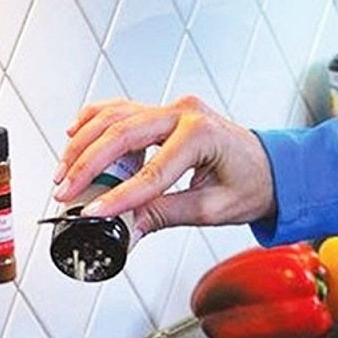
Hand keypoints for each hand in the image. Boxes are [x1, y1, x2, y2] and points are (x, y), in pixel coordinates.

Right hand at [52, 96, 275, 236]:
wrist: (273, 168)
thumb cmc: (253, 183)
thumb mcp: (212, 208)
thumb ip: (165, 215)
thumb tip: (126, 229)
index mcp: (202, 134)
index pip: (149, 172)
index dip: (117, 196)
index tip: (92, 213)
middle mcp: (184, 113)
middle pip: (121, 136)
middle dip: (87, 165)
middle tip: (64, 191)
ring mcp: (172, 108)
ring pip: (114, 117)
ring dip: (83, 143)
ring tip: (64, 171)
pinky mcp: (162, 112)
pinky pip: (120, 109)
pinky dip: (94, 120)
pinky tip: (74, 134)